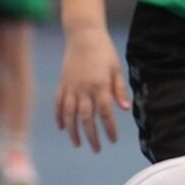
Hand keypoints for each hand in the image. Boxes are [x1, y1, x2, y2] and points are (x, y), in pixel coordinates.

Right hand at [55, 25, 130, 151]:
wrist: (83, 35)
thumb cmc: (104, 51)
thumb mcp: (116, 68)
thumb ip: (119, 89)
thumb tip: (125, 109)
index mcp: (100, 85)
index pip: (105, 113)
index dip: (109, 128)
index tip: (113, 140)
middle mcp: (84, 89)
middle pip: (86, 118)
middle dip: (91, 136)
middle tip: (97, 149)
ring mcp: (71, 87)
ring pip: (69, 114)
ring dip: (73, 131)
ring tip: (78, 144)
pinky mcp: (62, 84)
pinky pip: (58, 104)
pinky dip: (59, 117)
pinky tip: (62, 128)